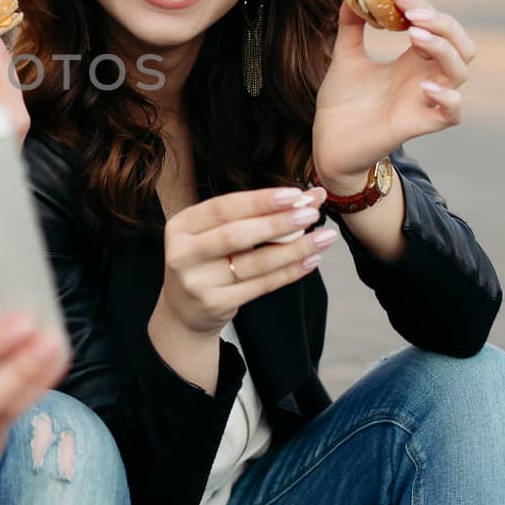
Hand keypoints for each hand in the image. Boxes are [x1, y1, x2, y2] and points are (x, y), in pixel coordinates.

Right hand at [160, 186, 332, 334]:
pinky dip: (289, 272)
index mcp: (181, 226)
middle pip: (237, 235)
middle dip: (278, 223)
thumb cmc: (207, 260)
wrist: (185, 310)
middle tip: (311, 214)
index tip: (294, 194)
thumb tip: (308, 196)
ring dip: (294, 249)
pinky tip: (310, 260)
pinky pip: (261, 286)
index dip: (259, 201)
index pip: (223, 208)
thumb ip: (254, 214)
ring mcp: (197, 282)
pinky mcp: (215, 304)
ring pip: (254, 263)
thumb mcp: (215, 233)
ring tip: (323, 237)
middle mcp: (183, 253)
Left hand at [311, 0, 475, 189]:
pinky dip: (448, 98)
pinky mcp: (419, 125)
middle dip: (443, 24)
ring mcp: (425, 101)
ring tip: (415, 36)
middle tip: (412, 14)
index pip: (436, 26)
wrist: (328, 142)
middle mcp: (425, 78)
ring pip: (460, 72)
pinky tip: (426, 85)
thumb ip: (351, 27)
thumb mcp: (345, 58)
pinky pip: (452, 113)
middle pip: (460, 45)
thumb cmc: (342, 103)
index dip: (422, 7)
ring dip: (443, 50)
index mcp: (412, 60)